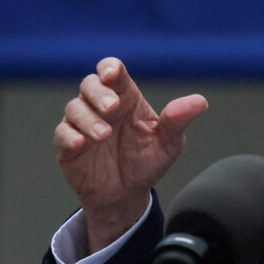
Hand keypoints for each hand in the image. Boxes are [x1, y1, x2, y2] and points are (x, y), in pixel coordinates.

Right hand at [53, 57, 207, 252]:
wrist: (127, 195)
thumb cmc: (147, 161)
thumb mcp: (169, 143)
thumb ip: (179, 121)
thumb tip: (201, 101)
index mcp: (126, 98)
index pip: (113, 72)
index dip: (109, 68)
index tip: (111, 74)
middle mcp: (101, 107)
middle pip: (90, 85)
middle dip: (98, 93)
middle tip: (112, 108)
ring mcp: (83, 124)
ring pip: (75, 108)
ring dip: (88, 118)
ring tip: (104, 134)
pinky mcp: (68, 146)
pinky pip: (62, 134)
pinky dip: (69, 135)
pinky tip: (80, 142)